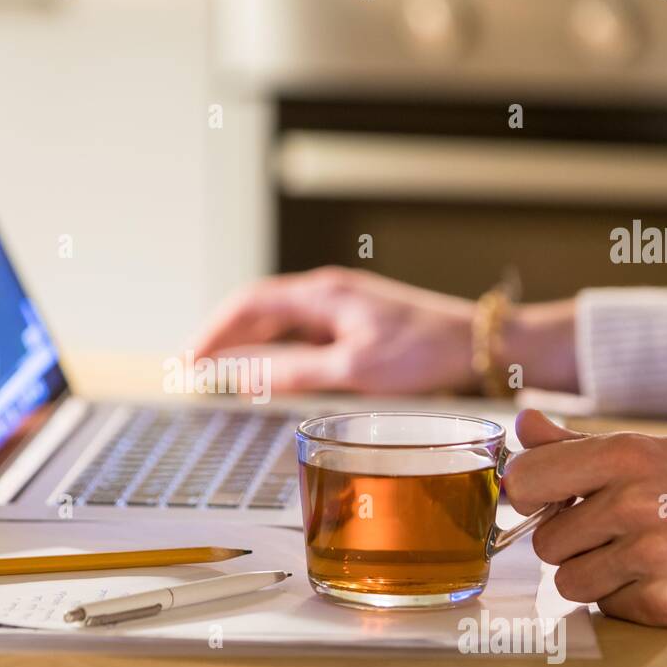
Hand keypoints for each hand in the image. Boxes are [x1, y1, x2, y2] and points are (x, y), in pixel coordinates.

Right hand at [192, 266, 477, 393]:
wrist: (478, 344)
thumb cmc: (423, 353)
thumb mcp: (353, 368)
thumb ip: (294, 371)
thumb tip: (241, 374)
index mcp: (320, 294)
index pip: (247, 304)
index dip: (211, 332)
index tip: (188, 360)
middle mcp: (325, 293)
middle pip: (257, 310)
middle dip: (221, 339)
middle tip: (193, 371)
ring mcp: (339, 305)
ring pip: (277, 322)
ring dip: (246, 345)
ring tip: (221, 373)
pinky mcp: (353, 321)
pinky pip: (299, 332)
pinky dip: (274, 349)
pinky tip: (270, 371)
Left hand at [506, 409, 666, 650]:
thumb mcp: (655, 456)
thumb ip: (579, 446)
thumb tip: (523, 424)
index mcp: (628, 453)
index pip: (526, 477)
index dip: (528, 500)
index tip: (547, 506)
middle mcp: (636, 498)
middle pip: (544, 541)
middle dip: (573, 548)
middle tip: (618, 541)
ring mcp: (652, 552)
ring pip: (567, 581)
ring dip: (596, 581)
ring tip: (642, 565)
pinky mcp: (665, 600)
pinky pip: (605, 610)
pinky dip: (628, 605)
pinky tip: (664, 586)